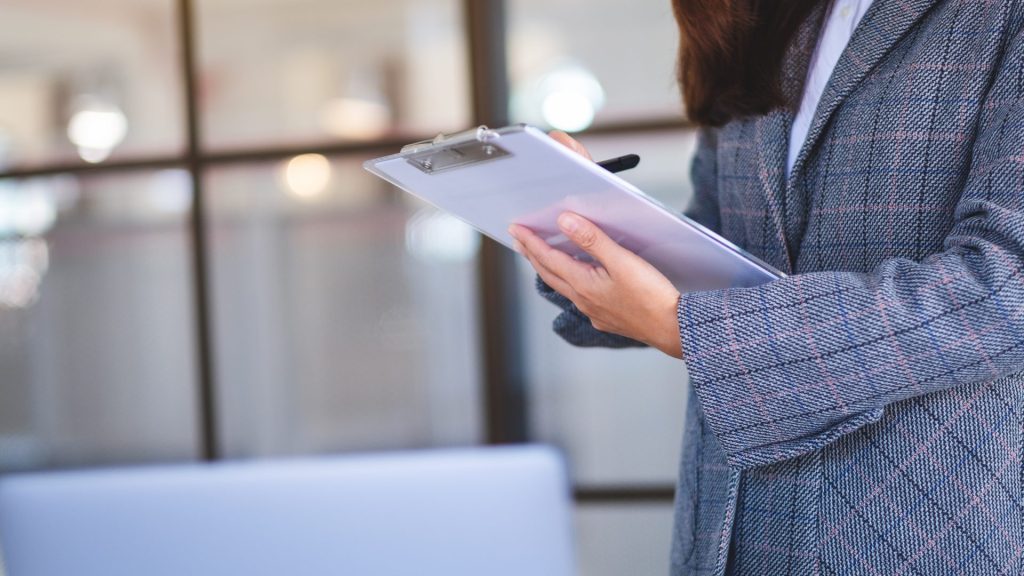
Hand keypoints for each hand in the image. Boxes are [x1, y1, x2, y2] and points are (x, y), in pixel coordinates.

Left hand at [509, 211, 682, 359]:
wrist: (673, 329)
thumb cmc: (652, 297)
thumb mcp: (622, 261)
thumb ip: (592, 240)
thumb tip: (565, 222)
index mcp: (583, 284)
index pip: (548, 258)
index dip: (530, 242)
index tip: (515, 229)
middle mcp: (583, 300)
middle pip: (549, 274)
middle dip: (532, 255)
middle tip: (519, 240)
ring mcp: (594, 312)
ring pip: (563, 286)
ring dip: (549, 269)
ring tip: (540, 257)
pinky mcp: (607, 318)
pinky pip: (579, 297)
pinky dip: (570, 282)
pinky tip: (576, 281)